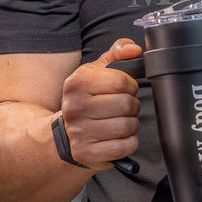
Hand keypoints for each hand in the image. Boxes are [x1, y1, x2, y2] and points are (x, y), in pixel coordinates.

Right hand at [59, 38, 142, 168]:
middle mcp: (74, 108)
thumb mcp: (98, 70)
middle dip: (133, 106)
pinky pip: (124, 147)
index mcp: (77, 83)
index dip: (131, 86)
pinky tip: (119, 137)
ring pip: (127, 126)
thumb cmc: (88, 97)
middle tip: (124, 107)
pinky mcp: (86, 153)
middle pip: (127, 105)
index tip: (126, 89)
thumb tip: (134, 49)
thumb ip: (118, 52)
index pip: (122, 81)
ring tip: (121, 121)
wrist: (66, 131)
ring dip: (132, 124)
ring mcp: (78, 132)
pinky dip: (129, 142)